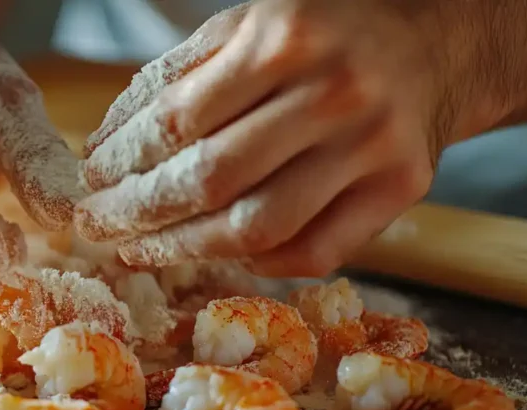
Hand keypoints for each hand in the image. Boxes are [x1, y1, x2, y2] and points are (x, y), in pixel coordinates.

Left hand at [78, 0, 449, 277]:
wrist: (434, 46)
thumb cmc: (322, 37)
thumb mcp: (247, 28)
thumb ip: (177, 78)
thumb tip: (107, 144)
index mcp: (283, 39)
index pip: (177, 120)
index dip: (123, 160)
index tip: (92, 179)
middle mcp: (333, 93)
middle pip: (210, 180)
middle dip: (137, 213)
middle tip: (97, 227)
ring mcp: (372, 147)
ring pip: (256, 228)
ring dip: (183, 249)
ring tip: (139, 250)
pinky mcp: (400, 191)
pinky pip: (312, 253)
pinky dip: (255, 264)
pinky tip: (217, 253)